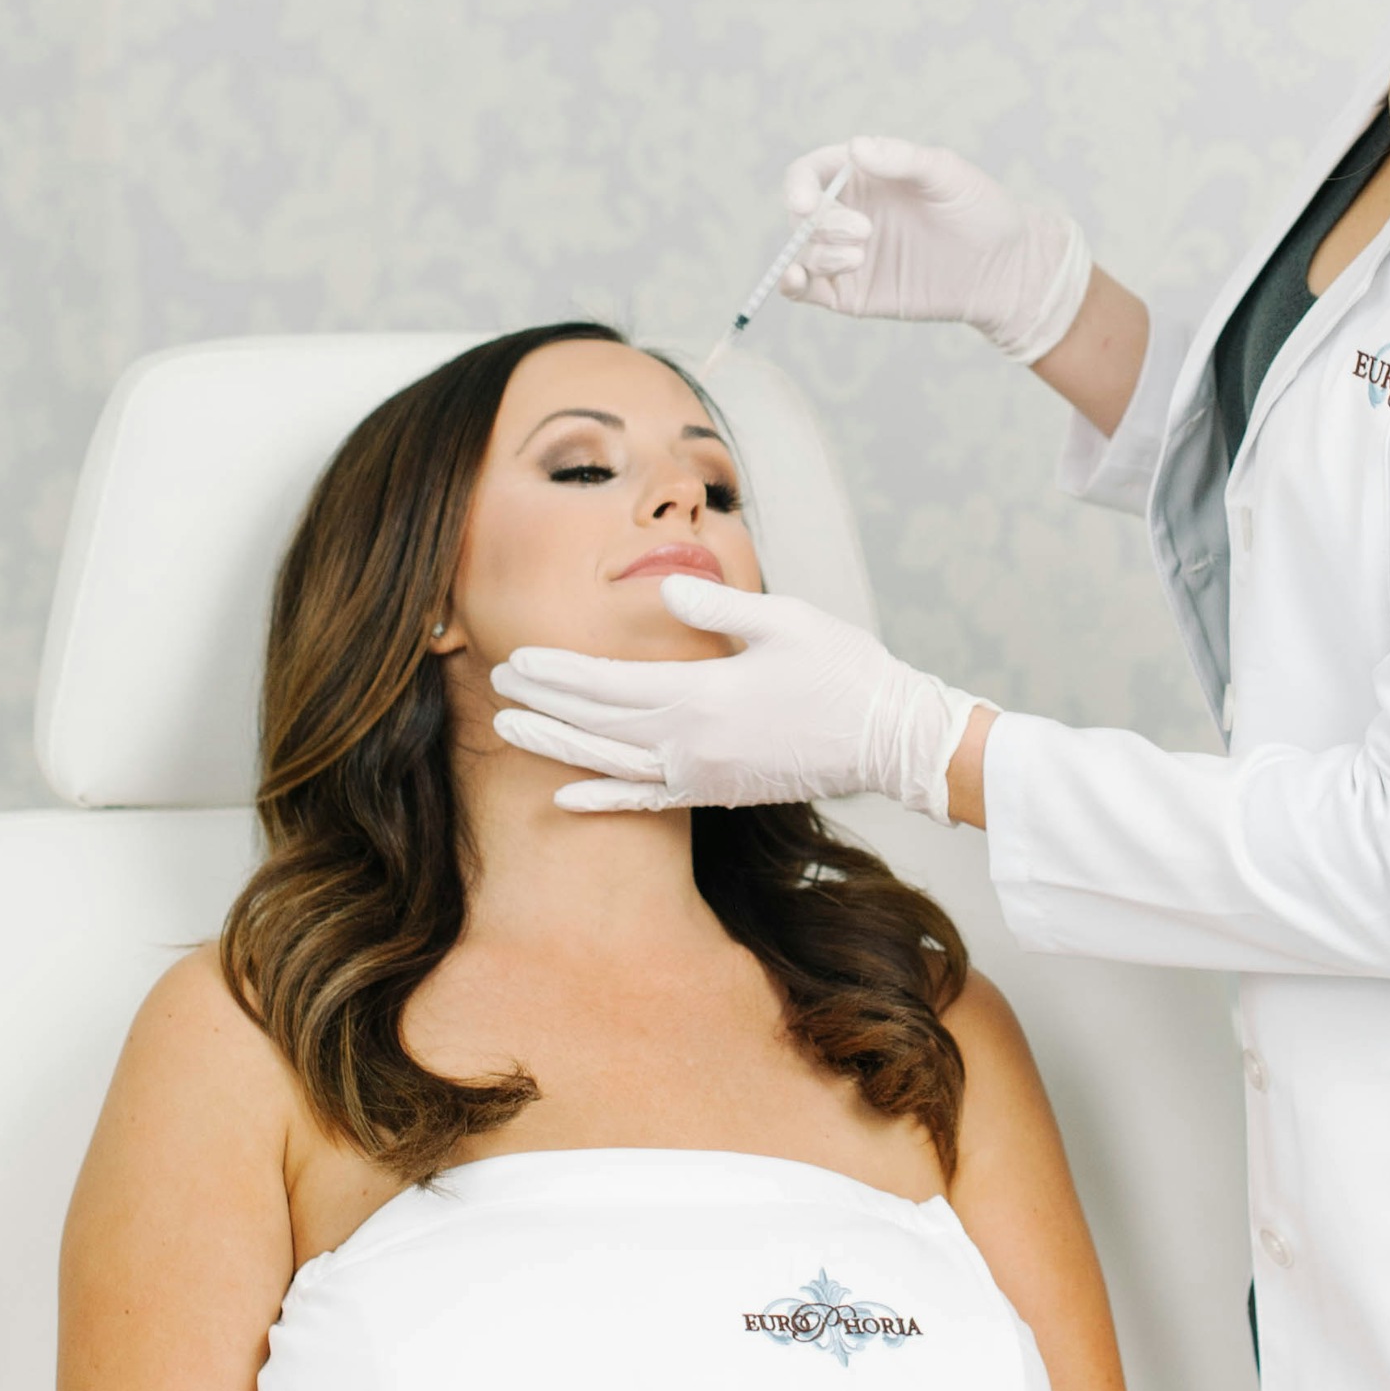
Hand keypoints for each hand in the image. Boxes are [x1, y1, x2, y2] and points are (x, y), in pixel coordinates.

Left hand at [492, 582, 982, 820]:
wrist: (891, 739)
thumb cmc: (844, 670)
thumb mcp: (784, 621)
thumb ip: (717, 608)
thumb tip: (663, 589)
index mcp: (702, 696)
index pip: (607, 684)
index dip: (557, 672)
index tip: (516, 657)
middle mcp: (691, 744)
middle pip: (597, 723)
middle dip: (545, 703)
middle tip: (498, 682)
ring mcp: (701, 774)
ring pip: (609, 763)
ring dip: (556, 746)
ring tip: (509, 729)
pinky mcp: (716, 792)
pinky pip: (645, 800)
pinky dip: (602, 797)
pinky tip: (564, 795)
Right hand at [780, 136, 1091, 363]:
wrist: (1005, 270)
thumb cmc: (981, 211)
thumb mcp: (948, 175)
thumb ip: (903, 159)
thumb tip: (855, 147)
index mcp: (863, 176)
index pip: (809, 173)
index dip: (798, 186)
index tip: (807, 202)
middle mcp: (848, 212)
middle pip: (802, 215)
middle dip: (823, 223)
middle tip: (866, 232)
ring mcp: (848, 254)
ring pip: (803, 251)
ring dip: (820, 253)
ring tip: (861, 256)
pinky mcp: (852, 293)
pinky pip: (807, 290)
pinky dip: (792, 285)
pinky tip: (797, 280)